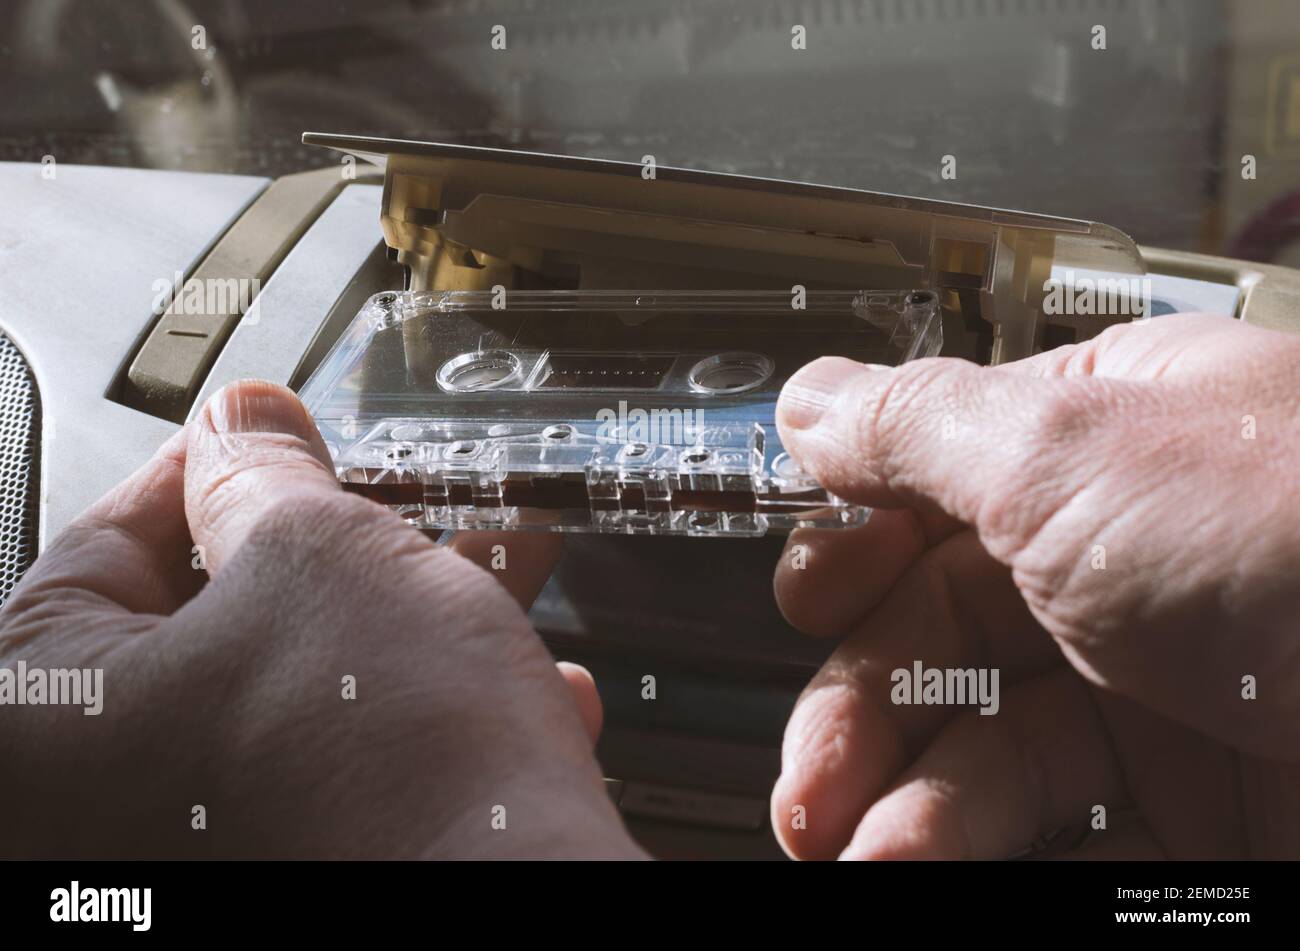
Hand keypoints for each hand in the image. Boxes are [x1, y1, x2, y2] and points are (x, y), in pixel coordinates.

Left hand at [0, 380, 640, 858]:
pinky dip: (425, 720)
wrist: (521, 904)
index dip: (207, 471)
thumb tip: (244, 427)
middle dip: (338, 553)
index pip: (102, 550)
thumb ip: (262, 474)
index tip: (264, 438)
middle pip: (214, 628)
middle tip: (388, 505)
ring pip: (303, 695)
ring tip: (487, 583)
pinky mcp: (308, 876)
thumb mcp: (320, 555)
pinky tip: (513, 692)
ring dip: (405, 630)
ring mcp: (204, 860)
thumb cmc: (392, 767)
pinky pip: (353, 772)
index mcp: (36, 738)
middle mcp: (98, 824)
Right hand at [770, 313, 1299, 859]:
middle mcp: (1120, 556)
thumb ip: (920, 427)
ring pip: (984, 738)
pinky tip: (923, 858)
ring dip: (904, 794)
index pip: (933, 488)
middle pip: (940, 630)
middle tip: (812, 775)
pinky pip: (1053, 818)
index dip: (857, 544)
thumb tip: (810, 398)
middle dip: (859, 701)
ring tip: (862, 846)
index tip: (808, 595)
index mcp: (1097, 443)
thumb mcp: (1071, 451)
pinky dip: (975, 843)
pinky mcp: (1194, 794)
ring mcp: (1155, 680)